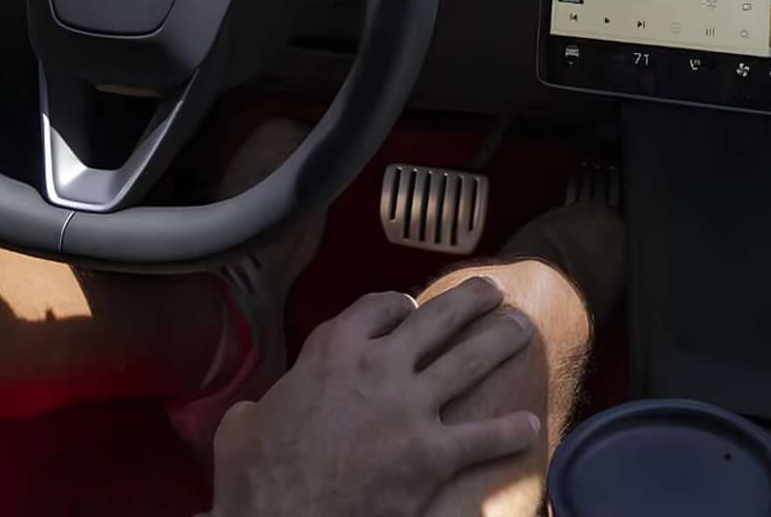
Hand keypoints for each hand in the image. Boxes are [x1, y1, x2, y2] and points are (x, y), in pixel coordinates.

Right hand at [206, 276, 539, 516]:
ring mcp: (411, 408)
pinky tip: (528, 427)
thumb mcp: (242, 425)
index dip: (397, 306)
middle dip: (470, 300)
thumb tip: (255, 414)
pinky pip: (482, 437)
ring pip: (469, 360)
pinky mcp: (432, 455)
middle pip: (437, 319)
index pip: (379, 308)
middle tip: (491, 291)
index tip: (409, 309)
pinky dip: (508, 433)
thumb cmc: (257, 479)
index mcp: (334, 349)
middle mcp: (380, 365)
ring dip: (500, 341)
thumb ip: (260, 405)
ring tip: (521, 327)